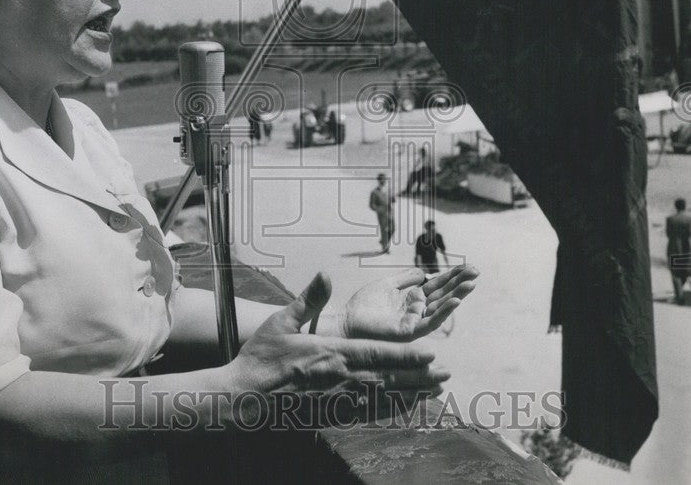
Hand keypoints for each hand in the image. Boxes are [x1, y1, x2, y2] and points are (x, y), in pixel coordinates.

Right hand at [226, 273, 447, 419]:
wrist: (244, 398)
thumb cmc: (262, 357)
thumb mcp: (282, 321)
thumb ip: (308, 298)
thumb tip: (325, 274)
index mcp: (332, 355)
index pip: (377, 355)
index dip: (407, 356)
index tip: (432, 354)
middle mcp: (340, 380)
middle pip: (389, 378)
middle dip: (420, 377)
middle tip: (446, 375)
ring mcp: (337, 401)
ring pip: (383, 398)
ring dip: (411, 394)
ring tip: (435, 392)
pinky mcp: (331, 415)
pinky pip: (368, 414)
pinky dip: (390, 410)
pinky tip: (403, 408)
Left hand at [339, 264, 477, 341]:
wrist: (344, 322)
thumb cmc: (362, 306)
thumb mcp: (386, 286)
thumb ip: (405, 279)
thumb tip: (424, 273)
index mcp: (412, 300)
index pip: (437, 286)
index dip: (452, 276)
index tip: (468, 266)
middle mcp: (417, 311)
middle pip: (443, 295)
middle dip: (459, 283)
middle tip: (477, 271)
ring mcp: (414, 322)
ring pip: (441, 307)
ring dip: (457, 295)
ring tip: (472, 283)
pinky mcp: (409, 332)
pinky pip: (430, 321)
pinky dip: (444, 311)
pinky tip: (455, 301)